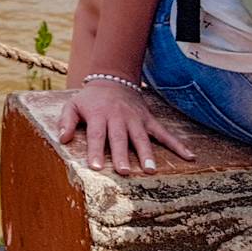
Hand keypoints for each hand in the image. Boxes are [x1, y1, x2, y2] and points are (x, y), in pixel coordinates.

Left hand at [55, 80, 194, 174]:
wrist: (113, 78)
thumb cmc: (91, 98)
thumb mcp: (73, 104)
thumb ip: (66, 121)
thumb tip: (62, 139)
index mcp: (99, 116)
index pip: (97, 135)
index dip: (95, 151)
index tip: (95, 167)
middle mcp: (118, 118)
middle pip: (120, 138)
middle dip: (122, 155)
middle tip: (124, 172)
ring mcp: (136, 119)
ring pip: (141, 137)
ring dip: (146, 153)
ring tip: (150, 169)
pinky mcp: (148, 120)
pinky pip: (164, 133)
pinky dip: (177, 144)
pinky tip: (189, 157)